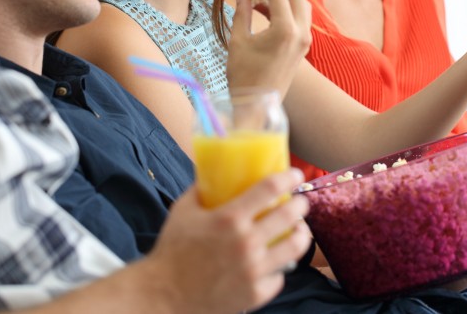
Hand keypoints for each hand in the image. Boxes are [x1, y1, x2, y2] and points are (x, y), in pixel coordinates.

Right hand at [148, 169, 311, 312]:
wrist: (165, 295)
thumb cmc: (172, 250)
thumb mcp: (183, 211)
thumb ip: (200, 189)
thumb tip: (214, 171)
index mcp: (229, 219)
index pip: (270, 189)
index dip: (288, 177)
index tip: (294, 174)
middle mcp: (246, 243)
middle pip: (290, 215)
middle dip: (300, 203)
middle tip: (299, 201)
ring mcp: (254, 270)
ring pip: (295, 247)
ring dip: (301, 233)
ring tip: (298, 229)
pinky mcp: (256, 293)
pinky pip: (280, 276)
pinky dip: (279, 266)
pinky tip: (276, 260)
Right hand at [227, 0, 311, 95]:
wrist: (257, 105)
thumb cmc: (244, 75)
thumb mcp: (238, 41)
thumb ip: (242, 11)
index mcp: (286, 31)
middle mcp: (301, 33)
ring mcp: (305, 40)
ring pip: (302, 4)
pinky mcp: (303, 46)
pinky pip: (300, 17)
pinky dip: (286, 7)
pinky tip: (265, 6)